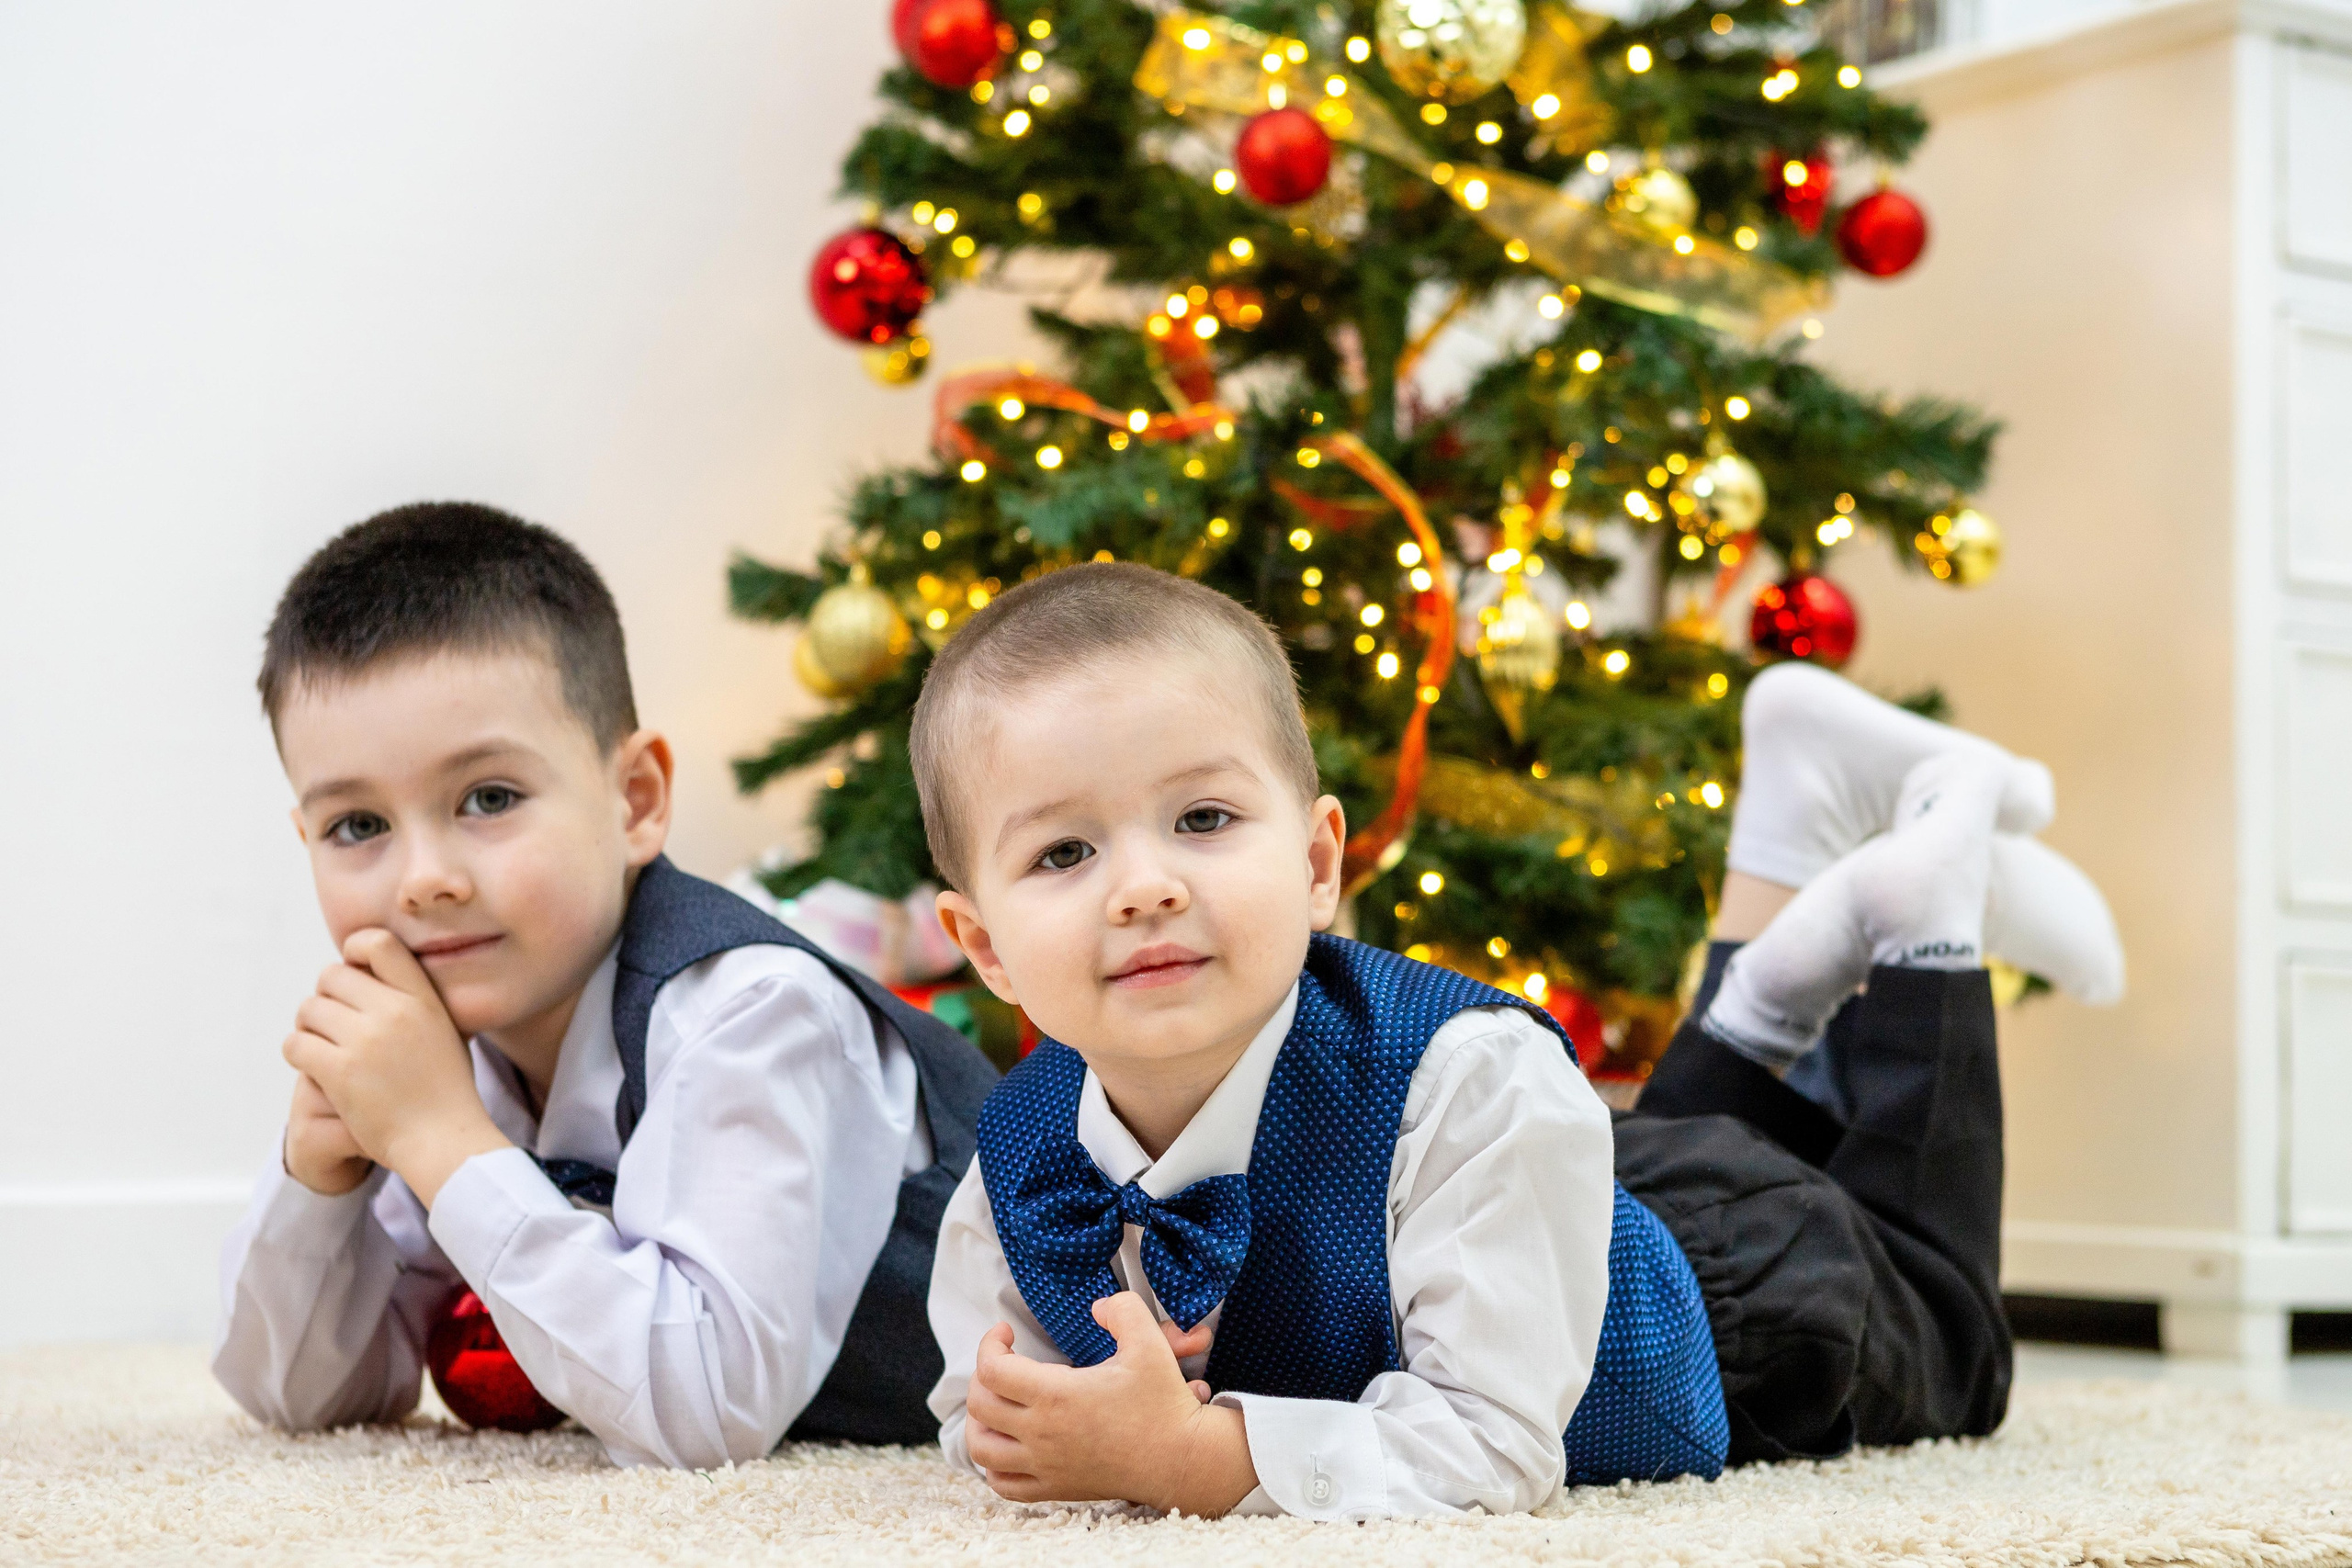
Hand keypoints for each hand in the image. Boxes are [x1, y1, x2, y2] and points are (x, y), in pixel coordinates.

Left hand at [283, 929, 508, 1208]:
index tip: (353, 971)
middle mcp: (394, 1011)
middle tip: (332, 1023)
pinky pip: (296, 1044)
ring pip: (308, 1009)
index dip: (354, 950)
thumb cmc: (446, 1092)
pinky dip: (299, 1053)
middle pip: (331, 976)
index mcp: (423, 998)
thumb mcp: (447, 1033)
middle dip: (326, 997)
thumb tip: (380, 977)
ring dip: (309, 1027)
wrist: (444, 1141)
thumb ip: (417, 1003)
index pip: (378, 943)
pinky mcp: (339, 1071)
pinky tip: (315, 1066)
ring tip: (323, 1047)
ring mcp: (365, 1041)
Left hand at [964, 1293, 1257, 1514]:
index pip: (992, 1370)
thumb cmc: (1164, 1403)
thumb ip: (1122, 1310)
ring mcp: (1046, 1465)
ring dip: (978, 1420)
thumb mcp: (1149, 1343)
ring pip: (981, 1448)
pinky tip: (1009, 1444)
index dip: (989, 1344)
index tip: (1006, 1332)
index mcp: (1057, 1396)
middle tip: (1003, 1360)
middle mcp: (1042, 1434)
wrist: (1181, 1460)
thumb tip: (1097, 1307)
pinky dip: (993, 1465)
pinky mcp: (1056, 1488)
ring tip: (997, 1401)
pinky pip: (1003, 1484)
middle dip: (981, 1375)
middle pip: (980, 1404)